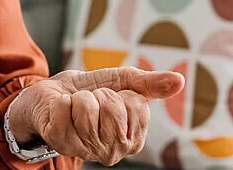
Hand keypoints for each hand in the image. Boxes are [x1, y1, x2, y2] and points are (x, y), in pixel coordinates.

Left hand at [8, 67, 185, 164]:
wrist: (53, 93)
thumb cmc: (90, 91)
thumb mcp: (124, 83)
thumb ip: (151, 84)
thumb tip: (179, 80)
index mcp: (133, 140)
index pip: (136, 106)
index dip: (121, 94)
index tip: (111, 100)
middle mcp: (112, 152)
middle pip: (112, 108)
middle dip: (100, 94)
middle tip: (92, 102)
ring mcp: (84, 148)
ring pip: (87, 107)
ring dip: (80, 97)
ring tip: (76, 106)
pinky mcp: (59, 140)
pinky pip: (65, 106)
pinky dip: (62, 99)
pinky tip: (61, 110)